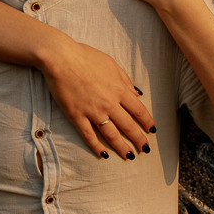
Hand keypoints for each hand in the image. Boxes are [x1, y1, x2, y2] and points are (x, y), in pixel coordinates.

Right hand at [39, 38, 156, 160]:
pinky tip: (104, 154)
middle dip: (139, 139)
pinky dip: (97, 146)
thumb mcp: (112, 64)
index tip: (152, 131)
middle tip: (145, 149)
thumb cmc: (86, 57)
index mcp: (119, 89)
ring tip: (129, 156)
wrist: (60, 57)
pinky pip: (88, 135)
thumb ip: (125, 81)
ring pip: (111, 134)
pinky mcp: (76, 115)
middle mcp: (109, 103)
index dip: (147, 122)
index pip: (138, 110)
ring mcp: (92, 111)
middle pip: (128, 126)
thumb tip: (138, 94)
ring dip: (122, 147)